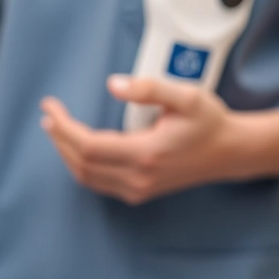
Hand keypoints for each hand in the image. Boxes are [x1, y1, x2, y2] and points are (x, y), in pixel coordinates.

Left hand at [39, 76, 260, 204]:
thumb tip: (114, 85)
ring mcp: (137, 189)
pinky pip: (98, 182)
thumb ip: (150, 88)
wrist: (229, 153)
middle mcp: (138, 178)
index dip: (64, 128)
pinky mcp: (138, 193)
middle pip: (81, 163)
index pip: (89, 146)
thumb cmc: (209, 123)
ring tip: (55, 129)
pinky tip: (75, 148)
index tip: (51, 108)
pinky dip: (80, 165)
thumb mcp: (187, 96)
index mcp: (146, 154)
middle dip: (59, 139)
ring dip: (66, 153)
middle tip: (49, 116)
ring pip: (86, 177)